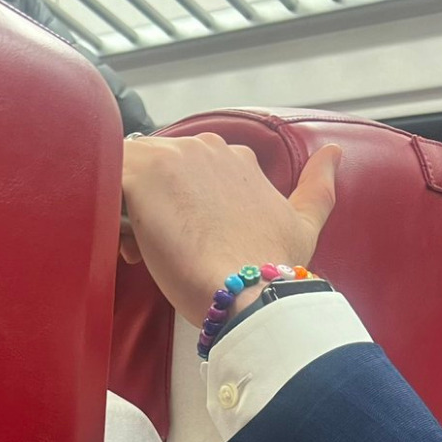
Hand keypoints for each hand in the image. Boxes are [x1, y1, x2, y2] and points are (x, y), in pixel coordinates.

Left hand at [121, 133, 340, 326]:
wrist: (253, 294)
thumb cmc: (276, 268)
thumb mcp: (305, 224)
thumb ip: (318, 187)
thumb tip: (334, 152)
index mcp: (235, 158)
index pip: (184, 170)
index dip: (176, 206)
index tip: (182, 243)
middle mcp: (206, 148)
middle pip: (152, 170)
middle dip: (147, 206)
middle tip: (156, 253)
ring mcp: (174, 158)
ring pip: (126, 172)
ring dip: (125, 208)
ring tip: (139, 252)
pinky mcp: (143, 176)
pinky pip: (106, 179)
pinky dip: (108, 207)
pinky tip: (124, 244)